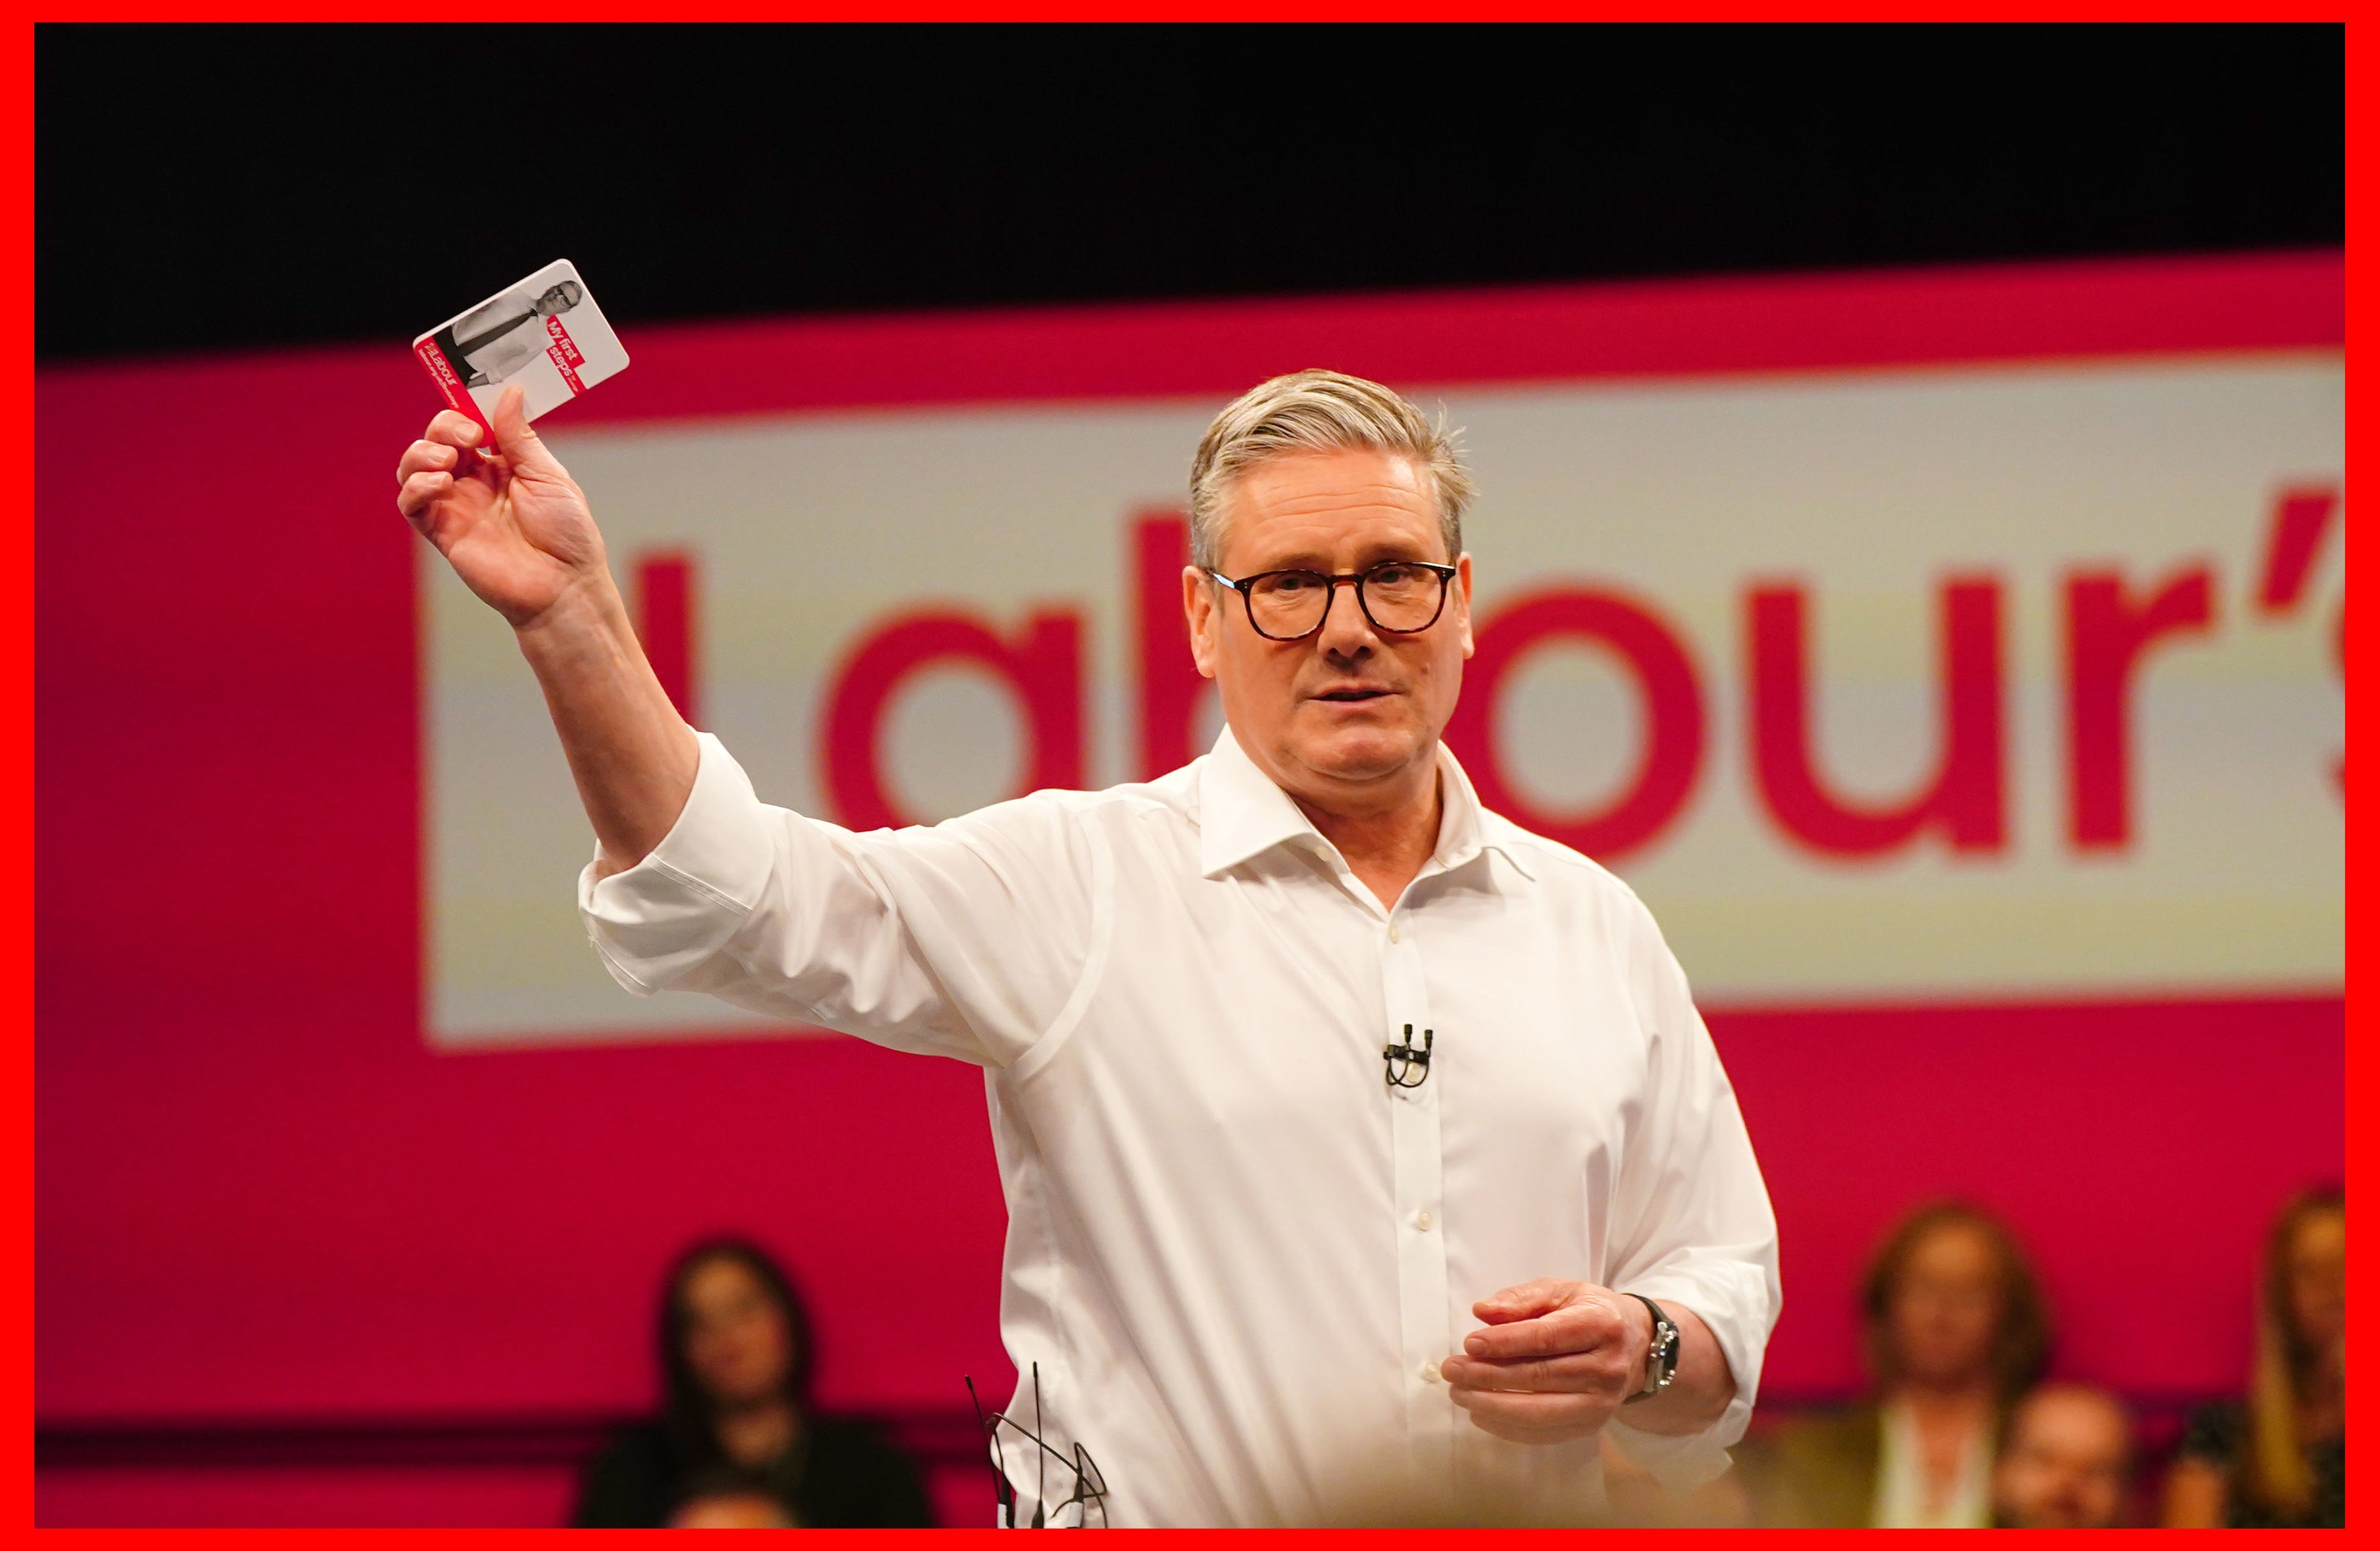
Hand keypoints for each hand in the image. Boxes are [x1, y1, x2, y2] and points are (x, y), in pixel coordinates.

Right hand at [394, 384, 608, 628]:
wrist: (563, 585)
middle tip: (468, 435)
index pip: (469, 425)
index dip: (464, 411)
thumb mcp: (548, 476)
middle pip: (438, 440)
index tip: (475, 407)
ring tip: (449, 460)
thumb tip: (509, 392)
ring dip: (422, 454)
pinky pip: (411, 504)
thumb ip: (521, 437)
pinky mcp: (443, 532)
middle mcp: (475, 482)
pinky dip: (416, 487)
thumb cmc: (566, 534)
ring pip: (415, 467)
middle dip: (444, 427)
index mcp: (502, 465)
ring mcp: (456, 506)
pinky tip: (440, 484)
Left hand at [1439, 1278, 1650, 1444]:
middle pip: (1540, 1377)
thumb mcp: (1561, 1291)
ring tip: (1459, 1393)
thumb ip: (1522, 1298)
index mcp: (1601, 1325)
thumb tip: (1482, 1312)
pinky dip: (1507, 1427)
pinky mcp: (1592, 1426)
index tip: (1469, 1343)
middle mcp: (1607, 1368)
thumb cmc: (1589, 1312)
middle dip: (1488, 1376)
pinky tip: (1480, 1414)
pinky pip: (1544, 1433)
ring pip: (1540, 1411)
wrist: (1635, 1346)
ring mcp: (1602, 1403)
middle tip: (1452, 1370)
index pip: (1547, 1338)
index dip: (1505, 1342)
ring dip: (1492, 1405)